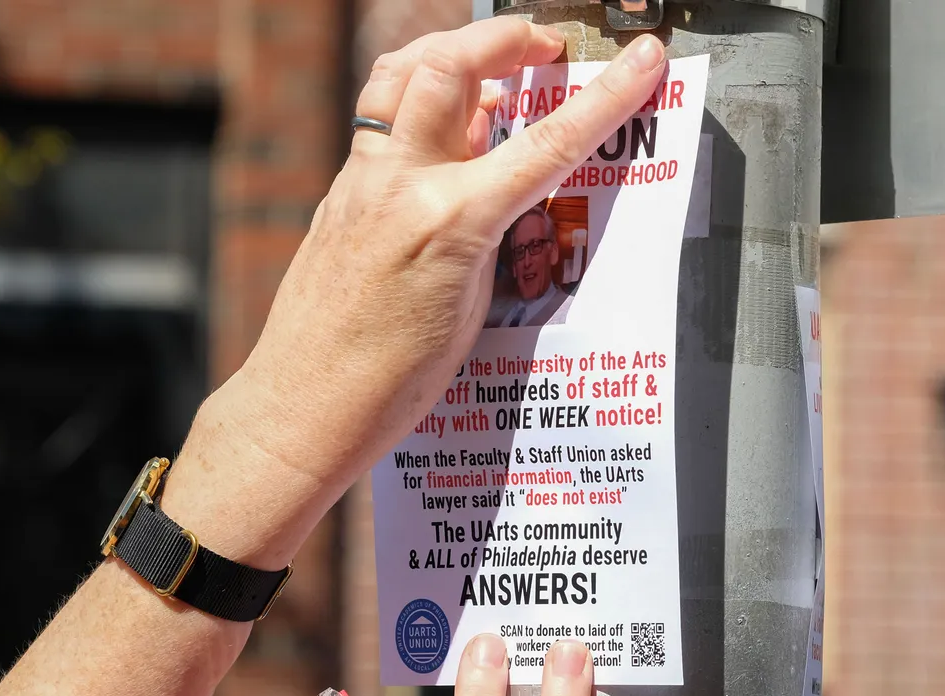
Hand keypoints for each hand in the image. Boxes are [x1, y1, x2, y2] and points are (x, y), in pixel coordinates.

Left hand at [163, 21, 669, 568]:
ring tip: (489, 66)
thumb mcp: (472, 309)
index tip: (641, 59)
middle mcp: (399, 186)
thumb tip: (503, 179)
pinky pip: (379, 120)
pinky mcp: (338, 196)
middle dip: (506, 38)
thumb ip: (489, 231)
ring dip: (449, 53)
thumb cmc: (388, 384)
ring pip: (399, 74)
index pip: (544, 142)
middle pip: (451, 65)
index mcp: (449, 222)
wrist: (303, 408)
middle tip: (545, 46)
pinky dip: (415, 101)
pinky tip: (441, 131)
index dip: (604, 97)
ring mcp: (360, 184)